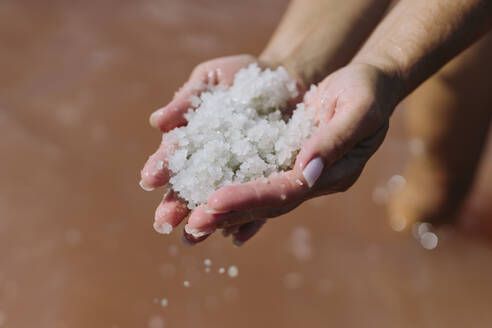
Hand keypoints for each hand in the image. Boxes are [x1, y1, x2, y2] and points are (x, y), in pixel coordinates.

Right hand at [140, 54, 304, 244]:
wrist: (285, 79)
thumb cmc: (242, 75)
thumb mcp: (212, 78)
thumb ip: (188, 99)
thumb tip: (157, 122)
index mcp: (195, 138)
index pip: (175, 155)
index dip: (162, 166)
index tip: (149, 180)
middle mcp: (214, 161)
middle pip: (192, 185)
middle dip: (176, 204)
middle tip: (163, 222)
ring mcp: (241, 174)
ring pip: (221, 201)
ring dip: (207, 220)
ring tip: (192, 238)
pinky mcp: (269, 181)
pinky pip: (258, 203)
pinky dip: (248, 221)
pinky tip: (236, 238)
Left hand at [185, 63, 401, 244]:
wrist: (370, 85)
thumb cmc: (367, 90)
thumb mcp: (359, 108)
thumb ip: (335, 140)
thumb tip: (305, 172)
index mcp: (335, 173)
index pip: (287, 191)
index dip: (250, 198)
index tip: (214, 202)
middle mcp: (316, 182)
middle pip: (269, 204)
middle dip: (230, 213)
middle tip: (193, 227)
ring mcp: (302, 174)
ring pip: (261, 198)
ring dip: (228, 210)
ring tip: (192, 224)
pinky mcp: (289, 161)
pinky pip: (260, 182)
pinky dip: (236, 194)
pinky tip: (211, 204)